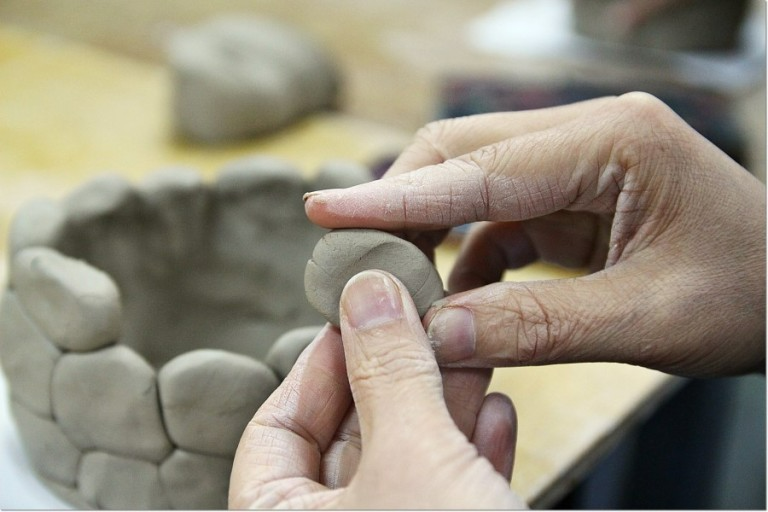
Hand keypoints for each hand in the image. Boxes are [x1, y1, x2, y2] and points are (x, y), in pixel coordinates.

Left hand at [229, 270, 525, 508]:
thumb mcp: (412, 458)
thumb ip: (388, 371)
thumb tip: (365, 292)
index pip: (276, 431)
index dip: (318, 365)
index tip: (357, 316)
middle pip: (353, 435)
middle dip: (399, 374)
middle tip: (425, 318)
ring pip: (409, 459)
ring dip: (445, 403)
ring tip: (472, 348)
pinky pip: (450, 490)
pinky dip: (474, 450)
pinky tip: (498, 410)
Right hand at [304, 93, 765, 376]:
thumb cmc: (753, 295)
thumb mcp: (651, 320)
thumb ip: (540, 327)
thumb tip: (438, 335)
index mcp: (615, 140)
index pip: (479, 167)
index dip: (396, 197)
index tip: (325, 211)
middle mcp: (589, 136)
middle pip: (464, 153)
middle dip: (403, 203)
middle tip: (350, 255)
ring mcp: (579, 164)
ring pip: (473, 183)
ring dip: (430, 230)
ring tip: (395, 281)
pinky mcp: (573, 197)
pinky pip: (499, 217)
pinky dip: (468, 255)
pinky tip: (457, 296)